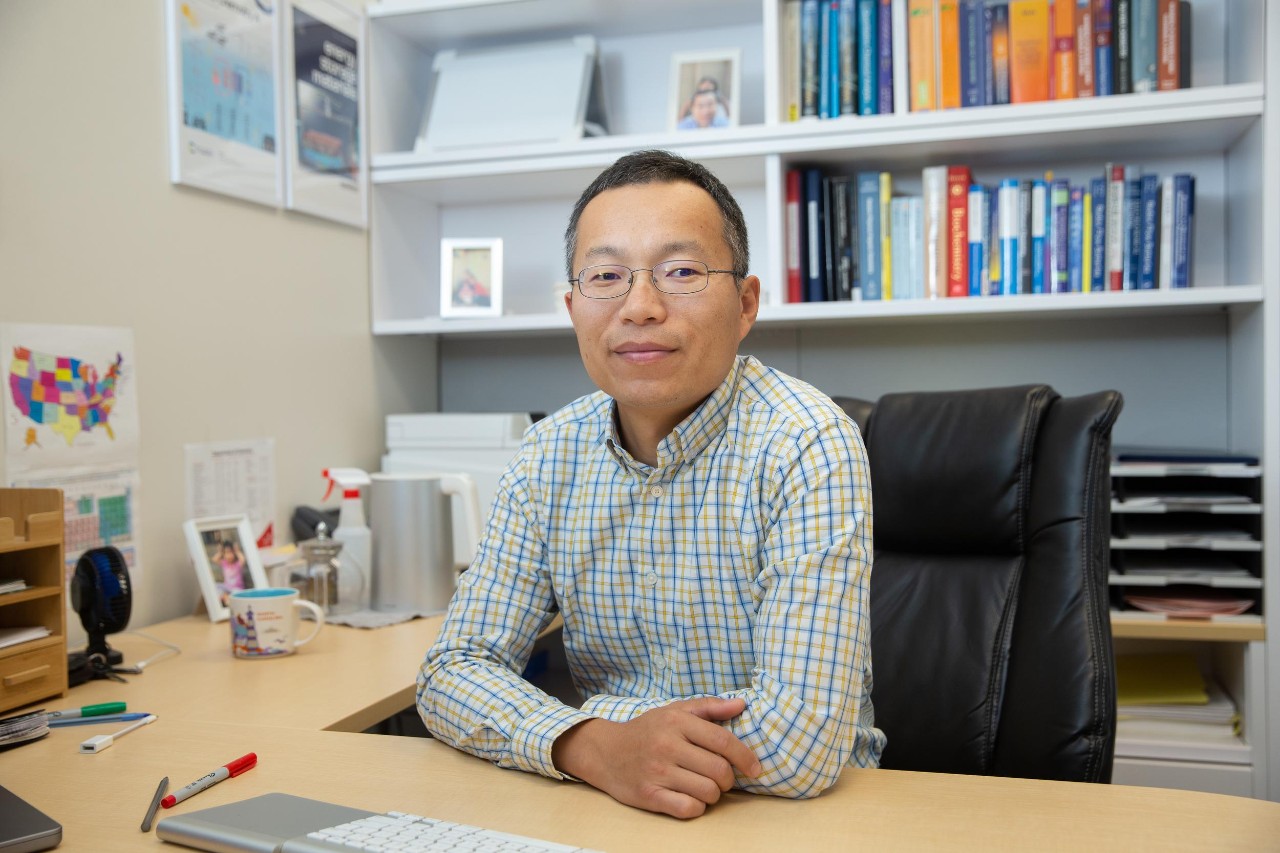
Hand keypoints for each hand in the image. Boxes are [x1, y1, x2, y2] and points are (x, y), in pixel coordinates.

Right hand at [552, 697, 761, 818]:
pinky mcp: (649, 795)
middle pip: (719, 770)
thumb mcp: (674, 711)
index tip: (755, 768)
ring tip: (705, 787)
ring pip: (707, 792)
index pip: (723, 741)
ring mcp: (657, 771)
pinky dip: (697, 807)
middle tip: (723, 779)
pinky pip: (688, 809)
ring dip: (713, 794)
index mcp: (676, 722)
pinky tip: (691, 798)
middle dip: (729, 779)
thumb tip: (741, 705)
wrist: (606, 751)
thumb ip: (708, 706)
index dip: (745, 757)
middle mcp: (667, 745)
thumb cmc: (646, 731)